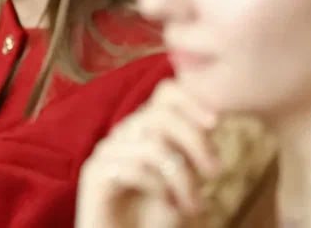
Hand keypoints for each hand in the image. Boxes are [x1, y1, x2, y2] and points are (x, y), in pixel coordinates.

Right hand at [75, 80, 221, 227]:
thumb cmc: (153, 218)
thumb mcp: (181, 181)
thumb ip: (189, 152)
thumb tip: (211, 122)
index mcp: (143, 129)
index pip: (164, 94)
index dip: (191, 101)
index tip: (216, 123)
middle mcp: (122, 134)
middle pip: (161, 115)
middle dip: (195, 142)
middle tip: (215, 173)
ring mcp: (106, 152)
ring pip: (153, 145)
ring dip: (183, 179)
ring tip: (194, 207)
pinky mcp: (94, 174)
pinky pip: (135, 169)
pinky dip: (161, 189)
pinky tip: (169, 208)